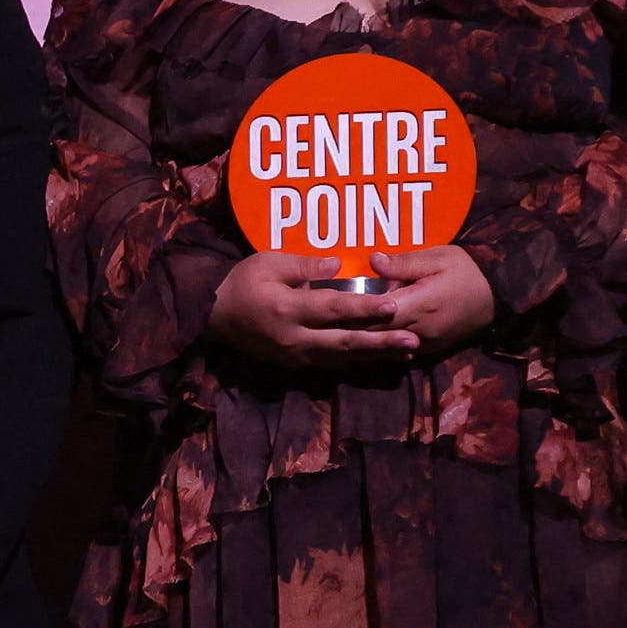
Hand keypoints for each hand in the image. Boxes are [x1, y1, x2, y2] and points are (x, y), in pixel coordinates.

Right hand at [208, 247, 487, 375]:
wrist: (213, 318)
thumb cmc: (243, 282)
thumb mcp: (268, 261)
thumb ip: (304, 265)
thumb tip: (338, 265)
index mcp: (288, 309)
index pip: (334, 309)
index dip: (365, 307)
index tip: (394, 305)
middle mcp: (295, 338)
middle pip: (346, 342)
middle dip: (382, 342)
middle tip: (414, 341)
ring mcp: (296, 356)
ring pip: (343, 358)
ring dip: (377, 356)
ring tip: (408, 353)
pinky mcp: (295, 365)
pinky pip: (332, 364)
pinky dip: (358, 362)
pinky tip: (380, 359)